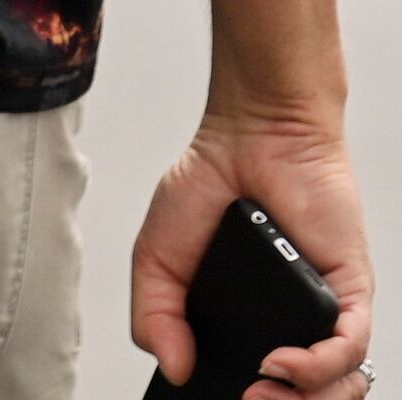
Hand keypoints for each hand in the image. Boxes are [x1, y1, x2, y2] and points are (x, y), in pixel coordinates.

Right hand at [132, 109, 372, 398]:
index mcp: (247, 322)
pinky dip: (320, 367)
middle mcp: (291, 324)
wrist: (250, 131)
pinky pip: (350, 348)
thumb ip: (155, 313)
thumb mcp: (158, 254)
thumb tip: (174, 366)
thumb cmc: (211, 182)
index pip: (249, 383)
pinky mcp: (349, 290)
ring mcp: (323, 311)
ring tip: (262, 394)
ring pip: (335, 387)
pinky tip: (282, 363)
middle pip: (299, 397)